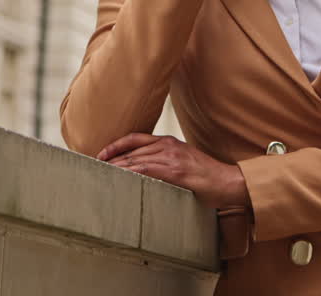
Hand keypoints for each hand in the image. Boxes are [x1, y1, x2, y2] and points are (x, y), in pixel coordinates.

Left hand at [99, 133, 251, 209]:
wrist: (228, 182)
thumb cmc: (207, 176)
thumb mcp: (185, 163)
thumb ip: (166, 163)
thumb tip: (146, 173)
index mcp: (170, 142)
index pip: (136, 138)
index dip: (116, 145)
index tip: (101, 154)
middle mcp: (168, 145)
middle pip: (131, 149)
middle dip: (110, 158)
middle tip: (92, 166)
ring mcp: (171, 157)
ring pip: (135, 159)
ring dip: (115, 166)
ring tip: (99, 173)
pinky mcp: (175, 170)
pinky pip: (145, 169)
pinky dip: (129, 173)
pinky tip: (118, 178)